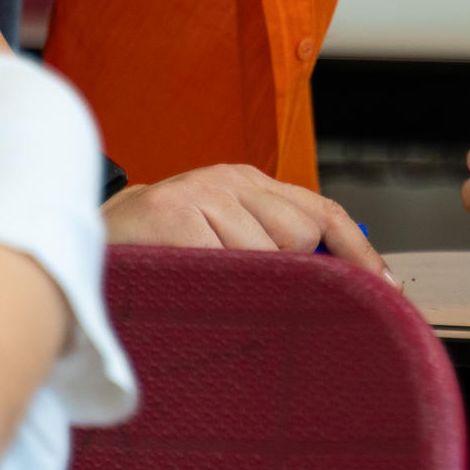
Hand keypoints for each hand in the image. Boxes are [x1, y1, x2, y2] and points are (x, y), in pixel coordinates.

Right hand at [102, 164, 382, 266]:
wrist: (84, 245)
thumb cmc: (158, 252)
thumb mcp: (221, 240)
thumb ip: (272, 249)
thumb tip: (339, 283)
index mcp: (248, 184)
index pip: (324, 211)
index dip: (358, 252)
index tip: (386, 287)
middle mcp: (230, 181)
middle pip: (303, 235)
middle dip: (289, 273)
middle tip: (244, 287)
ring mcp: (202, 194)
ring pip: (266, 254)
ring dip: (243, 282)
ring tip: (203, 280)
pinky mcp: (176, 215)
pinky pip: (226, 265)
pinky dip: (214, 284)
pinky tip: (187, 279)